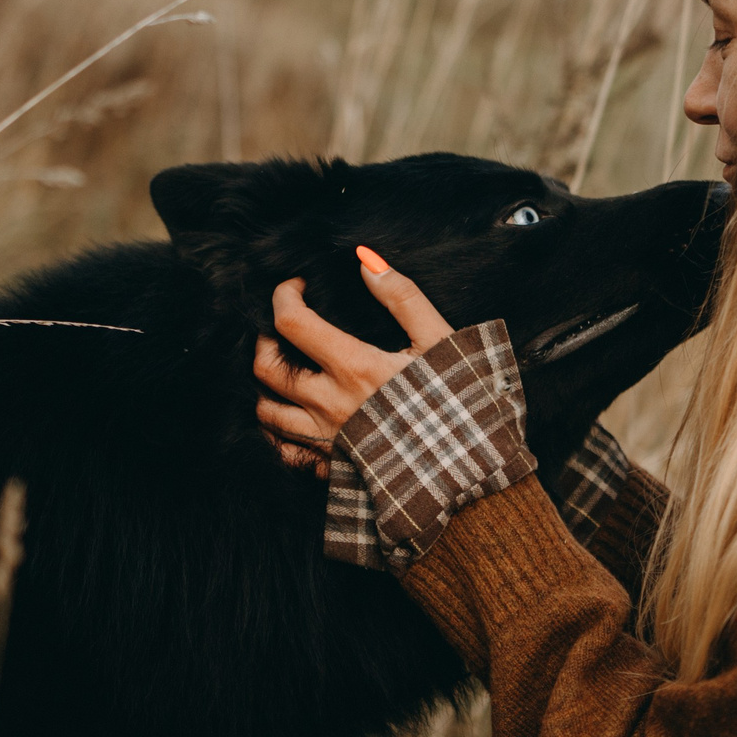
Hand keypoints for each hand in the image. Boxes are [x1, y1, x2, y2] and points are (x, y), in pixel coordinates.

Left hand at [253, 247, 454, 476]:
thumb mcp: (441, 342)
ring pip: (267, 414)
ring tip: (281, 372)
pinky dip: (276, 434)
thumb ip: (403, 298)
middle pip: (266, 368)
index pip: (292, 323)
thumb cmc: (460, 405)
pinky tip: (289, 419)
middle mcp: (330, 406)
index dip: (284, 296)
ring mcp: (326, 442)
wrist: (472, 475)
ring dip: (265, 388)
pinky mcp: (331, 470)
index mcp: (355, 368)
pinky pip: (284, 453)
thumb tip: (367, 261)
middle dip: (264, 340)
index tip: (296, 287)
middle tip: (279, 329)